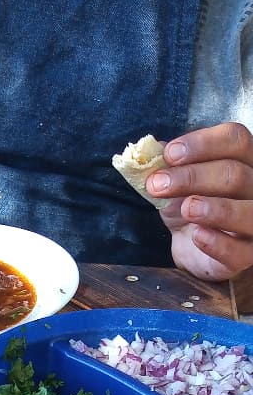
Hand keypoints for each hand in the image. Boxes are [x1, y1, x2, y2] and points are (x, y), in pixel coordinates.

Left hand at [146, 122, 252, 281]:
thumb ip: (168, 168)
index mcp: (244, 160)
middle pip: (235, 174)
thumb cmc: (189, 208)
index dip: (202, 143)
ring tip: (187, 208)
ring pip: (247, 211)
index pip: (235, 140)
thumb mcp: (175, 184)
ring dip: (215, 209)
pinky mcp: (247, 255)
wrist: (190, 247)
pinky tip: (198, 236)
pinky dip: (218, 243)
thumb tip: (150, 153)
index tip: (169, 155)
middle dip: (193, 178)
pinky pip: (239, 251)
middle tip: (158, 185)